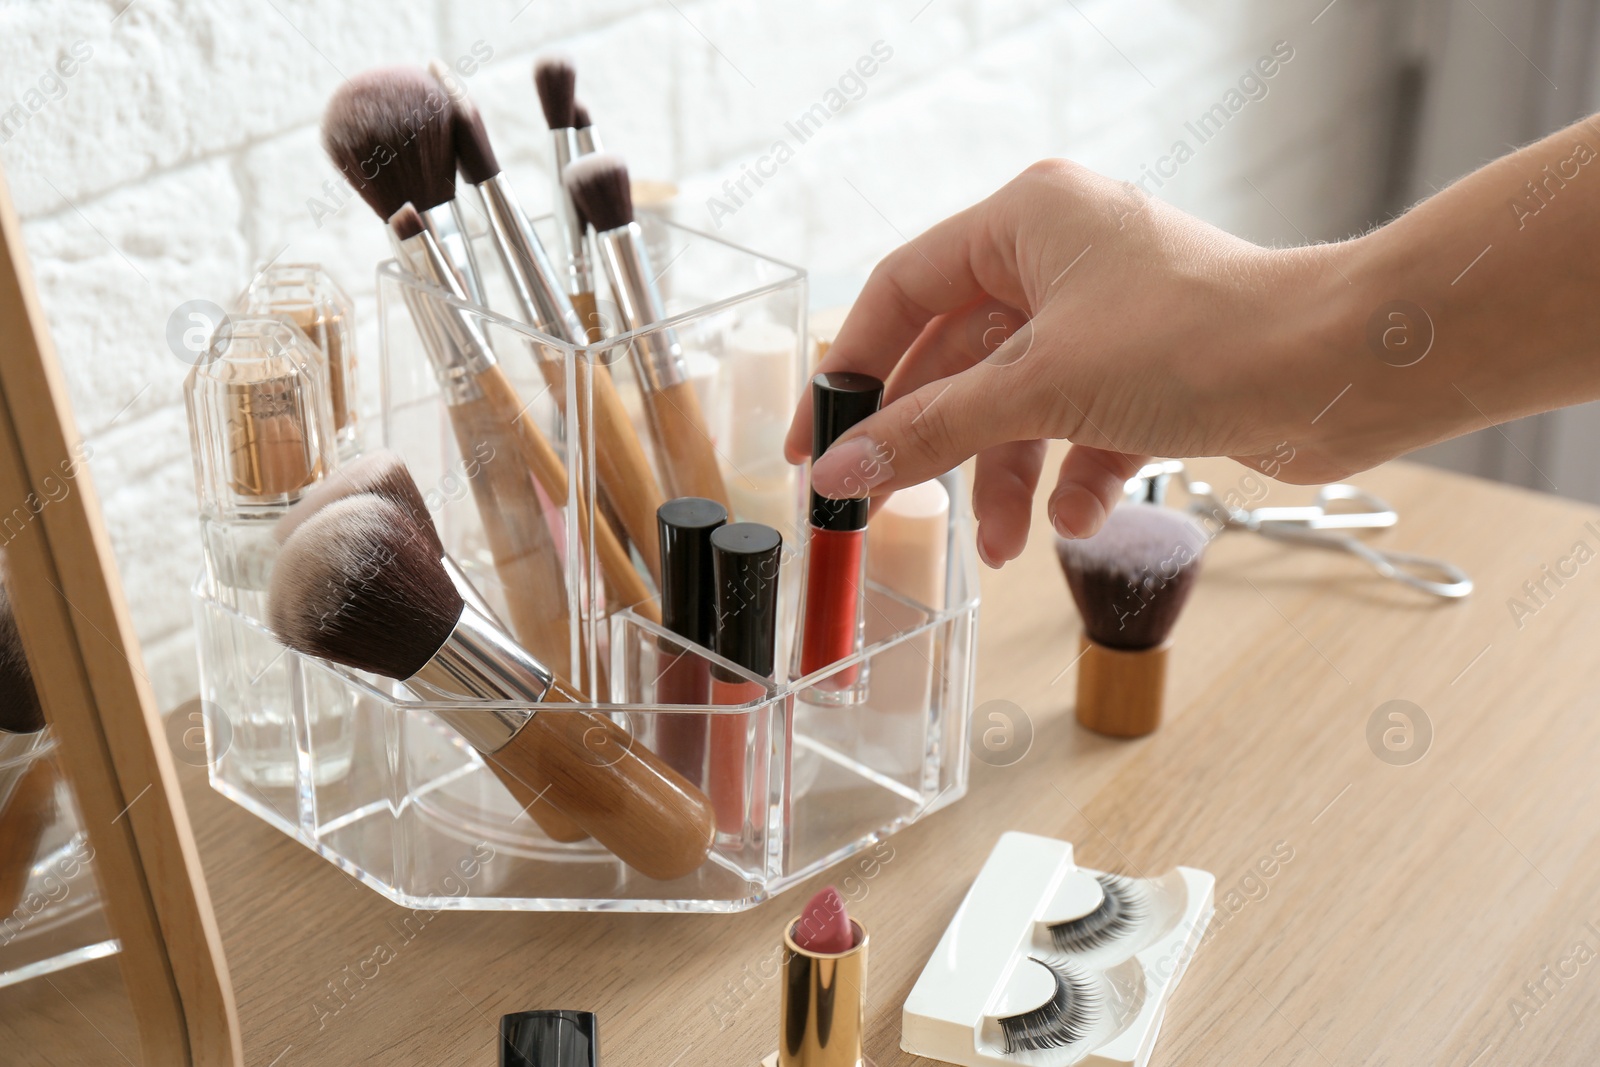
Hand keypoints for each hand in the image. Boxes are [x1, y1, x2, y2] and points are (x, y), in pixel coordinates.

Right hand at [784, 159, 1354, 564]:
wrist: (1339, 370)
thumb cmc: (1198, 339)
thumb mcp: (1038, 388)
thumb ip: (930, 431)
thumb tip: (842, 473)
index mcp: (1025, 221)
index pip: (902, 291)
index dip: (850, 369)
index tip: (815, 441)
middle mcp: (1063, 258)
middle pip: (957, 358)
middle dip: (931, 443)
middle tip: (882, 508)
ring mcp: (1108, 316)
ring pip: (1020, 403)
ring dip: (1004, 478)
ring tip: (999, 548)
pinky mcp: (1150, 371)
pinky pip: (1082, 427)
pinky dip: (1071, 478)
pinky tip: (1072, 520)